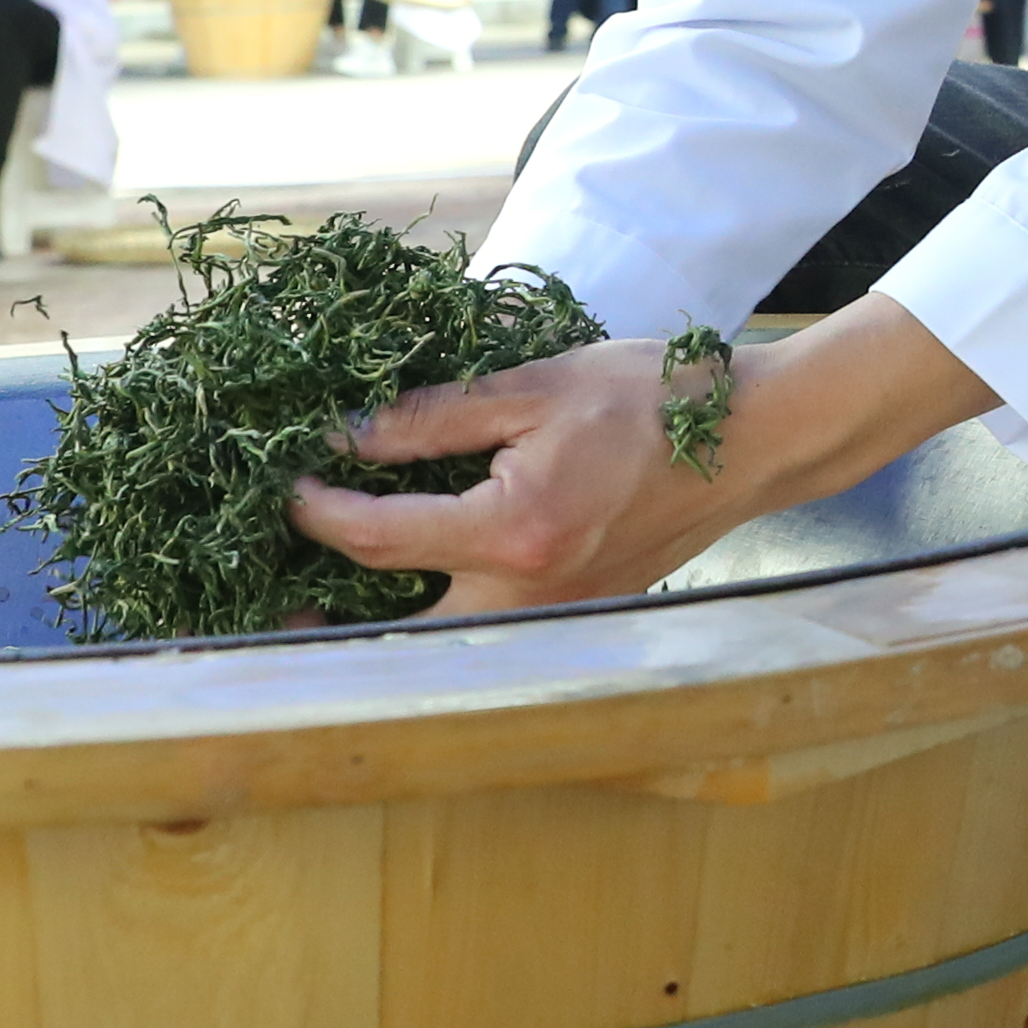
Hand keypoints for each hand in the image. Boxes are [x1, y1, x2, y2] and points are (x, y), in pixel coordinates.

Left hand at [291, 294, 999, 616]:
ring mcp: (559, 615)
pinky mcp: (583, 614)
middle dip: (330, 622)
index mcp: (511, 529)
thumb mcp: (534, 384)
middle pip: (398, 633)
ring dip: (383, 627)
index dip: (316, 510)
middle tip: (273, 601)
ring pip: (445, 643)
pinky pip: (492, 628)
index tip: (284, 484)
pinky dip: (441, 615)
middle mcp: (529, 593)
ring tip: (326, 602)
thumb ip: (435, 417)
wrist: (754, 439)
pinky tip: (416, 583)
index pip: (378, 537)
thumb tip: (349, 438)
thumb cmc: (652, 398)